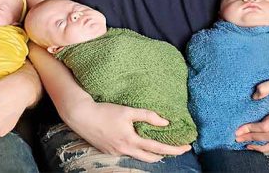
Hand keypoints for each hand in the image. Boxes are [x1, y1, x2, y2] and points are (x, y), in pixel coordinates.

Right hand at [66, 100, 190, 162]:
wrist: (81, 116)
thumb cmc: (104, 111)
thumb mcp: (127, 110)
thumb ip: (147, 115)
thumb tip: (165, 121)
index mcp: (131, 140)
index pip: (158, 148)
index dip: (174, 149)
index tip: (186, 147)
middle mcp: (125, 150)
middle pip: (151, 158)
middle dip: (164, 154)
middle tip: (175, 147)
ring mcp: (116, 152)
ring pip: (139, 157)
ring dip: (150, 153)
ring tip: (158, 145)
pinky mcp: (109, 151)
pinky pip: (127, 153)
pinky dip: (136, 150)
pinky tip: (136, 141)